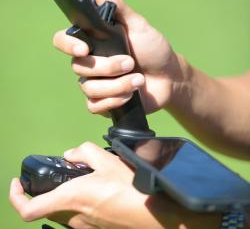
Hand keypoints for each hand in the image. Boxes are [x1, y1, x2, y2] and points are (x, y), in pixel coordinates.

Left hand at [9, 142, 221, 228]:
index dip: (16, 196)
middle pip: (52, 203)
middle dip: (55, 187)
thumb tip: (71, 155)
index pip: (28, 208)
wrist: (153, 211)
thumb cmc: (128, 185)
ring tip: (90, 177)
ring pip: (68, 208)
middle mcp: (73, 218)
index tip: (17, 183)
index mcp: (70, 199)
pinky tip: (103, 188)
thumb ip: (84, 151)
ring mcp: (86, 226)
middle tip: (69, 171)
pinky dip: (84, 200)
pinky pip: (83, 213)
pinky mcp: (98, 227)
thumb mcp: (106, 159)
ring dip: (72, 193)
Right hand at [53, 0, 187, 114]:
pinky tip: (129, 96)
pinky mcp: (104, 102)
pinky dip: (112, 101)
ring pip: (88, 88)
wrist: (169, 78)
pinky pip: (94, 106)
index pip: (65, 41)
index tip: (84, 48)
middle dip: (107, 67)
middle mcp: (92, 64)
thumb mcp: (140, 28)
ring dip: (115, 86)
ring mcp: (97, 84)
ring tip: (138, 81)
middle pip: (79, 67)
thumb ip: (121, 11)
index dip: (67, 44)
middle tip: (130, 62)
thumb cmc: (154, 50)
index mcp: (95, 44)